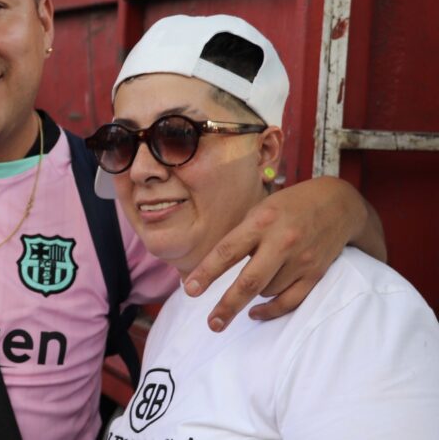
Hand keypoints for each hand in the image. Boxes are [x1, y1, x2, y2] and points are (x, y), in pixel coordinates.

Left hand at [183, 176, 375, 330]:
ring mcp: (301, 259)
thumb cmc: (289, 206)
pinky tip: (254, 313)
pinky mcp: (316, 273)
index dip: (207, 272)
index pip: (228, 251)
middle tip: (211, 324)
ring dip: (251, 295)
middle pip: (250, 281)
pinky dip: (270, 310)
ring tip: (246, 286)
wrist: (339, 204)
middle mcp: (282, 241)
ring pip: (267, 291)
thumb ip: (240, 236)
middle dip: (228, 305)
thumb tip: (211, 267)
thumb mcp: (260, 209)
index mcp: (261, 221)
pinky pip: (290, 301)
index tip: (190, 290)